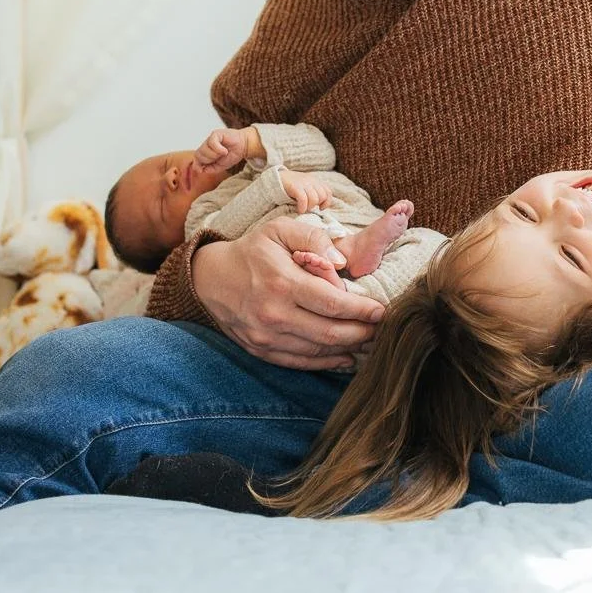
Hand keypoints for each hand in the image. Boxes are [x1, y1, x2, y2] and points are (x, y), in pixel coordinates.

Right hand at [189, 218, 382, 370]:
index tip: (381, 310)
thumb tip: (341, 262)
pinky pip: (301, 363)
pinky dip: (327, 363)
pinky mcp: (261, 351)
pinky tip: (345, 356)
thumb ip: (314, 238)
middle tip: (381, 329)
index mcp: (283, 282)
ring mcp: (266, 337)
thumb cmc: (253, 250)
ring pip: (318, 352)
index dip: (363, 310)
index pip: (334, 304)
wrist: (210, 279)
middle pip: (331, 333)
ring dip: (349, 349)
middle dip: (362, 333)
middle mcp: (274, 314)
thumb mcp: (280, 229)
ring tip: (369, 340)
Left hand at [194, 127, 254, 172]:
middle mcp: (206, 145)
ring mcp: (210, 139)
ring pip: (204, 150)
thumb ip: (209, 169)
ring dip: (214, 155)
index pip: (196, 159)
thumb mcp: (220, 166)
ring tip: (224, 153)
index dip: (200, 165)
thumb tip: (200, 169)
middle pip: (198, 155)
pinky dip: (219, 149)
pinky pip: (212, 143)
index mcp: (205, 152)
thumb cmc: (232, 155)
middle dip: (209, 160)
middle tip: (219, 158)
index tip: (211, 166)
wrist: (244, 146)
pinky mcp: (216, 134)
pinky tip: (225, 150)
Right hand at [279, 170, 332, 212]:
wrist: (275, 178)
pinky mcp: (295, 186)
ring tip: (303, 209)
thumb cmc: (291, 187)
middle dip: (316, 205)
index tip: (320, 208)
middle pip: (322, 196)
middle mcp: (311, 180)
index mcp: (315, 181)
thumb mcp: (305, 187)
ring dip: (309, 207)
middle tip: (308, 207)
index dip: (326, 202)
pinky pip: (304, 199)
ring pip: (314, 199)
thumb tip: (321, 206)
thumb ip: (313, 193)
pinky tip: (299, 210)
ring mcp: (303, 183)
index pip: (328, 192)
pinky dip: (303, 207)